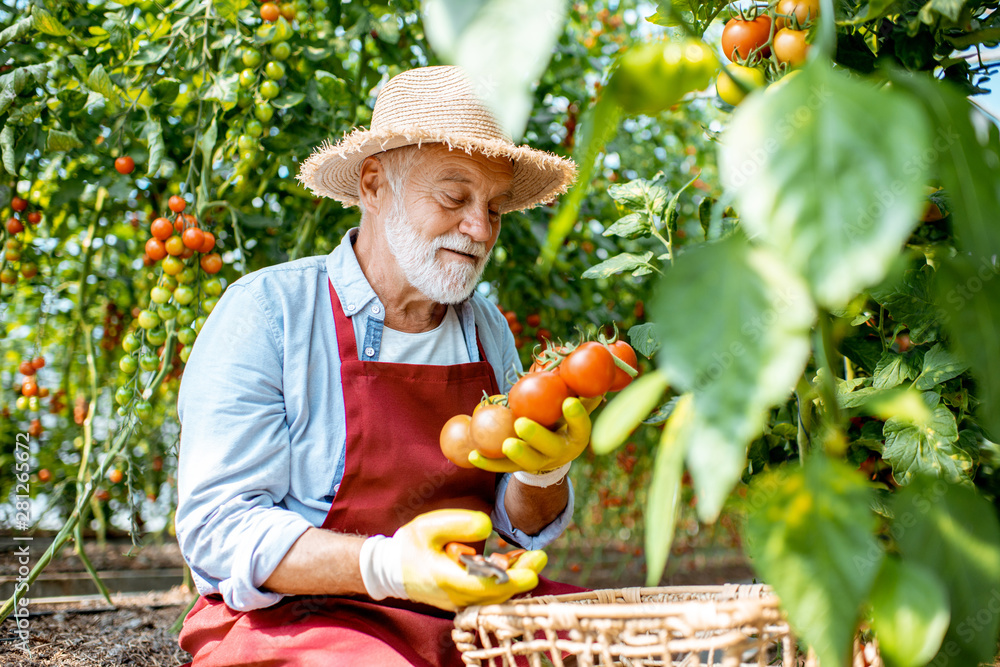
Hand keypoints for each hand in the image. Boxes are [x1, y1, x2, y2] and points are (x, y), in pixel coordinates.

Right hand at [395, 509, 545, 610]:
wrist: (390, 569)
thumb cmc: (410, 545)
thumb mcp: (429, 526)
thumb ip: (459, 523)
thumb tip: (488, 527)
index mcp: (448, 580)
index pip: (487, 586)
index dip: (513, 580)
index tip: (533, 570)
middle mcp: (456, 597)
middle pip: (497, 593)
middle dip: (522, 576)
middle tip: (540, 557)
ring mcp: (459, 603)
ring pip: (494, 597)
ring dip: (515, 579)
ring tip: (531, 558)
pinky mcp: (461, 601)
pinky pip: (488, 596)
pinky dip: (503, 583)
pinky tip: (512, 565)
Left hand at [469, 396, 599, 473]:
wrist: (554, 449)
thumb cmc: (562, 414)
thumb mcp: (572, 402)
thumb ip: (576, 386)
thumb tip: (576, 359)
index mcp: (577, 436)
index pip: (581, 426)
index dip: (576, 416)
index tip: (568, 402)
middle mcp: (561, 452)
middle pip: (552, 447)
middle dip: (537, 436)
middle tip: (522, 424)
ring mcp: (540, 462)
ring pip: (528, 462)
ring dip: (517, 454)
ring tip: (505, 445)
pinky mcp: (519, 468)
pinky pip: (502, 467)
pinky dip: (487, 462)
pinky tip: (471, 455)